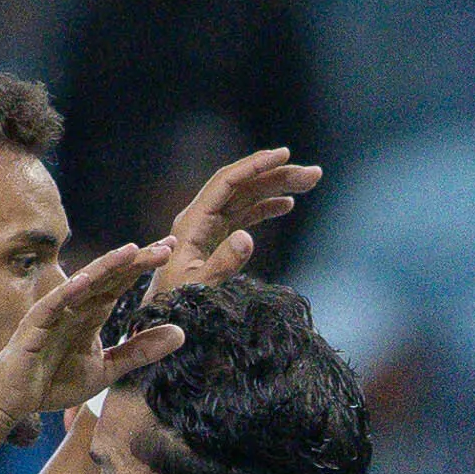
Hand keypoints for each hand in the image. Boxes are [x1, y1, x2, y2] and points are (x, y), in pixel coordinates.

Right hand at [0, 241, 183, 432]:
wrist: (16, 400)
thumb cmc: (56, 381)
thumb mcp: (108, 368)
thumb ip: (140, 350)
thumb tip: (182, 333)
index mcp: (92, 313)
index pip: (122, 282)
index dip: (144, 266)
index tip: (171, 249)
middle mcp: (75, 307)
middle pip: (109, 277)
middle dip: (136, 261)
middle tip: (166, 246)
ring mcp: (54, 314)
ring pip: (83, 285)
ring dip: (107, 267)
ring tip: (132, 250)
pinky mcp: (33, 327)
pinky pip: (51, 306)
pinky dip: (67, 292)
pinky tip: (85, 280)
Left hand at [152, 147, 322, 295]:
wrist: (159, 318)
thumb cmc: (174, 304)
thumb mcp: (197, 288)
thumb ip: (221, 265)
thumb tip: (247, 236)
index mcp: (193, 222)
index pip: (227, 182)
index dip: (256, 166)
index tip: (286, 155)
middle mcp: (201, 218)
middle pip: (242, 185)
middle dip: (277, 174)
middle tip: (314, 173)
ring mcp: (209, 227)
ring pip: (247, 197)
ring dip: (277, 187)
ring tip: (311, 182)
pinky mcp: (217, 239)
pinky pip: (245, 215)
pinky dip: (267, 207)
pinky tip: (287, 204)